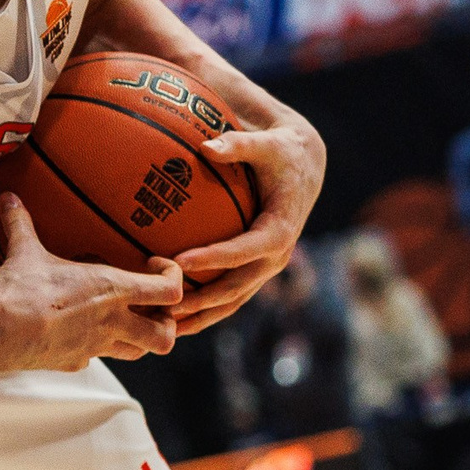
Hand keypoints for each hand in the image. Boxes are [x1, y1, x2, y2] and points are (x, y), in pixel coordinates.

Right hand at [0, 193, 180, 370]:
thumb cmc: (21, 289)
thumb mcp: (25, 250)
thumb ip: (22, 222)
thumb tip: (8, 198)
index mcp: (112, 289)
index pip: (170, 292)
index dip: (174, 278)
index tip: (156, 265)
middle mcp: (111, 322)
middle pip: (165, 336)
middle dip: (166, 324)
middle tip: (152, 307)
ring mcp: (95, 347)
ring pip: (137, 353)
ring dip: (137, 338)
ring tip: (124, 319)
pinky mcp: (74, 363)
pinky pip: (95, 358)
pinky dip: (95, 348)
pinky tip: (79, 332)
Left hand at [168, 119, 327, 333]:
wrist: (304, 166)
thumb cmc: (280, 151)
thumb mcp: (265, 143)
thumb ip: (238, 144)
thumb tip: (206, 146)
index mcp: (280, 229)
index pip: (247, 249)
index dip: (215, 257)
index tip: (181, 261)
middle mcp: (276, 256)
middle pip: (238, 287)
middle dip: (203, 301)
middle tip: (166, 304)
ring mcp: (266, 267)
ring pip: (233, 301)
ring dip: (201, 316)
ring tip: (165, 325)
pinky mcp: (256, 270)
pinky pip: (230, 295)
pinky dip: (205, 309)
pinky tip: (174, 316)